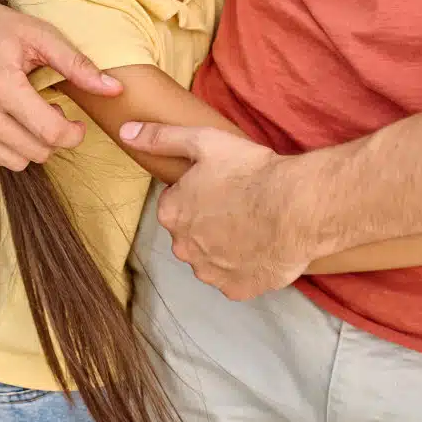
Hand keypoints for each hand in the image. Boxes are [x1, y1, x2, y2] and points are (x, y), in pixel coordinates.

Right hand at [0, 0, 120, 169]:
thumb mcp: (40, 36)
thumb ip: (78, 65)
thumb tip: (115, 89)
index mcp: (0, 85)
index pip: (50, 134)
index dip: (73, 134)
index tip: (76, 123)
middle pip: (35, 153)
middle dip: (51, 137)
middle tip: (47, 111)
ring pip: (13, 162)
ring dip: (27, 144)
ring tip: (25, 114)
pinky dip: (2, 144)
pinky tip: (2, 117)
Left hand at [125, 123, 316, 299]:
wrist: (296, 208)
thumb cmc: (250, 172)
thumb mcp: (203, 141)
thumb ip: (160, 138)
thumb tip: (126, 132)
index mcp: (172, 214)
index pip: (176, 204)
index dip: (199, 193)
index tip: (221, 185)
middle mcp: (184, 248)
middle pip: (191, 233)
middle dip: (208, 222)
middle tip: (238, 204)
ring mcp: (210, 272)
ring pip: (211, 259)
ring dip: (224, 247)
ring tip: (252, 226)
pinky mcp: (237, 289)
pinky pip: (234, 279)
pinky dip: (244, 268)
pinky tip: (260, 249)